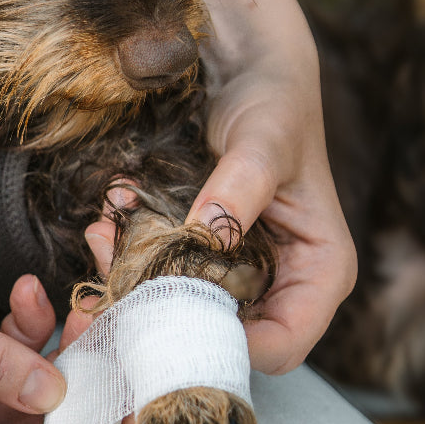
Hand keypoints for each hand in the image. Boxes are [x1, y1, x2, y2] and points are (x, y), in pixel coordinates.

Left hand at [85, 2, 355, 376]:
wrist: (247, 75)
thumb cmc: (274, 105)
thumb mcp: (264, 141)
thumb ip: (239, 189)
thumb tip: (204, 236)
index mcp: (320, 271)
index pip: (285, 343)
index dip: (232, 347)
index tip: (172, 319)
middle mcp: (281, 284)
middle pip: (225, 335)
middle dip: (165, 314)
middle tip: (115, 282)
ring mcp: (237, 273)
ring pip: (183, 309)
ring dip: (134, 284)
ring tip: (104, 239)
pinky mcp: (200, 256)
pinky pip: (161, 275)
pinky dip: (128, 258)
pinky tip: (108, 221)